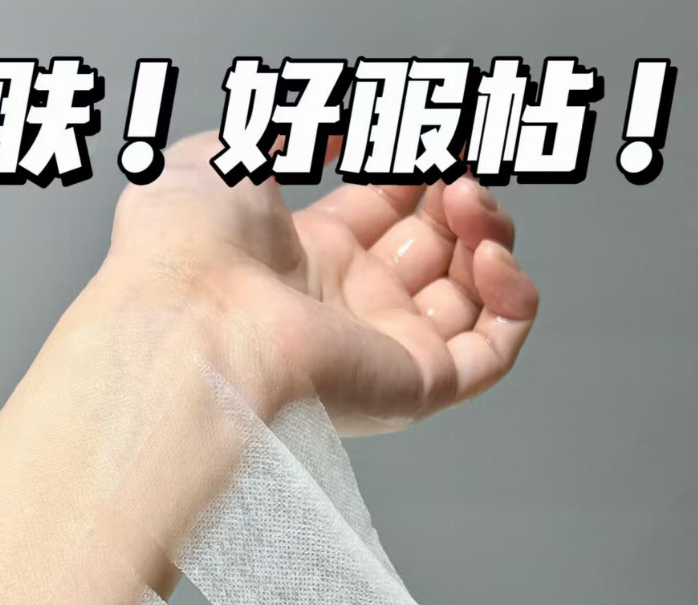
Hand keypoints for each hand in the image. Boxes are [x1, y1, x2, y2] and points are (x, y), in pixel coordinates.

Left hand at [104, 131, 538, 433]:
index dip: (419, 168)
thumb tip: (328, 123)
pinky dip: (512, 303)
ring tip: (469, 204)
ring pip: (471, 300)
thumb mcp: (225, 157)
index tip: (436, 133)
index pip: (387, 210)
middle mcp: (347, 308)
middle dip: (461, 200)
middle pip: (436, 251)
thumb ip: (285, 128)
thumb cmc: (186, 254)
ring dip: (490, 238)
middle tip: (455, 172)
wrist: (191, 326)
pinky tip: (491, 256)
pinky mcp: (414, 387)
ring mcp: (382, 349)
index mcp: (304, 258)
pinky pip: (491, 355)